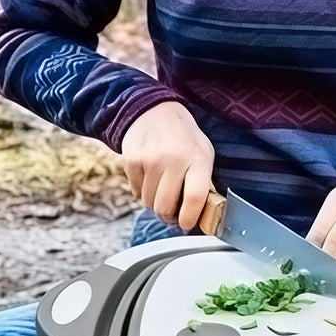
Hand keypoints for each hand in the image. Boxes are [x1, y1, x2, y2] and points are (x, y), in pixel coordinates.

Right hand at [120, 101, 214, 230]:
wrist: (155, 111)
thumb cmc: (184, 138)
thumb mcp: (203, 154)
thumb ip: (203, 182)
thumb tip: (203, 214)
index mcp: (197, 159)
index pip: (194, 198)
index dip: (189, 218)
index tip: (187, 224)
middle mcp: (173, 159)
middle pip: (165, 207)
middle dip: (169, 217)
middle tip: (173, 214)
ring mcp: (149, 160)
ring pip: (149, 203)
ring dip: (155, 204)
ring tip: (162, 193)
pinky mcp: (131, 161)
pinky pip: (136, 193)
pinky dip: (143, 193)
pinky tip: (150, 180)